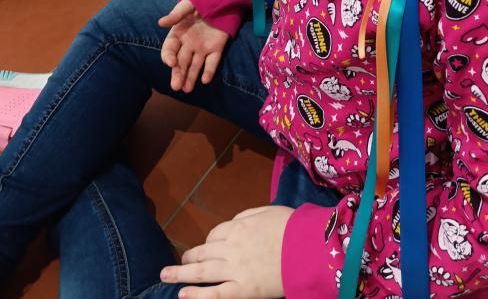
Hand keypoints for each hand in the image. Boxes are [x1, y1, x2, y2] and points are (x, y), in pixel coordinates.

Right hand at [158, 0, 228, 91]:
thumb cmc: (201, 0)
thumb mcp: (188, 5)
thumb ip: (176, 14)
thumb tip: (160, 22)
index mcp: (178, 34)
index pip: (169, 49)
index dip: (168, 56)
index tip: (171, 63)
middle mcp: (188, 44)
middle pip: (181, 62)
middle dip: (178, 74)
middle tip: (176, 87)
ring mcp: (202, 48)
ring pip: (195, 66)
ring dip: (191, 77)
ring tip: (186, 89)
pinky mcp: (216, 49)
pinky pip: (212, 62)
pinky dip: (209, 71)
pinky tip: (205, 80)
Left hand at [160, 205, 293, 297]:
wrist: (307, 248)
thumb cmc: (292, 228)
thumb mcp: (269, 211)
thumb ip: (249, 215)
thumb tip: (235, 222)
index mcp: (239, 226)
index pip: (215, 234)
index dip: (209, 241)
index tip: (207, 247)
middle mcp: (232, 247)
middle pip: (204, 251)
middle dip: (189, 257)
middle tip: (177, 263)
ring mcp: (235, 269)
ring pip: (202, 271)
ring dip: (181, 274)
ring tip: (165, 276)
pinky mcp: (242, 290)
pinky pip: (215, 293)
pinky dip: (197, 295)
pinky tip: (183, 295)